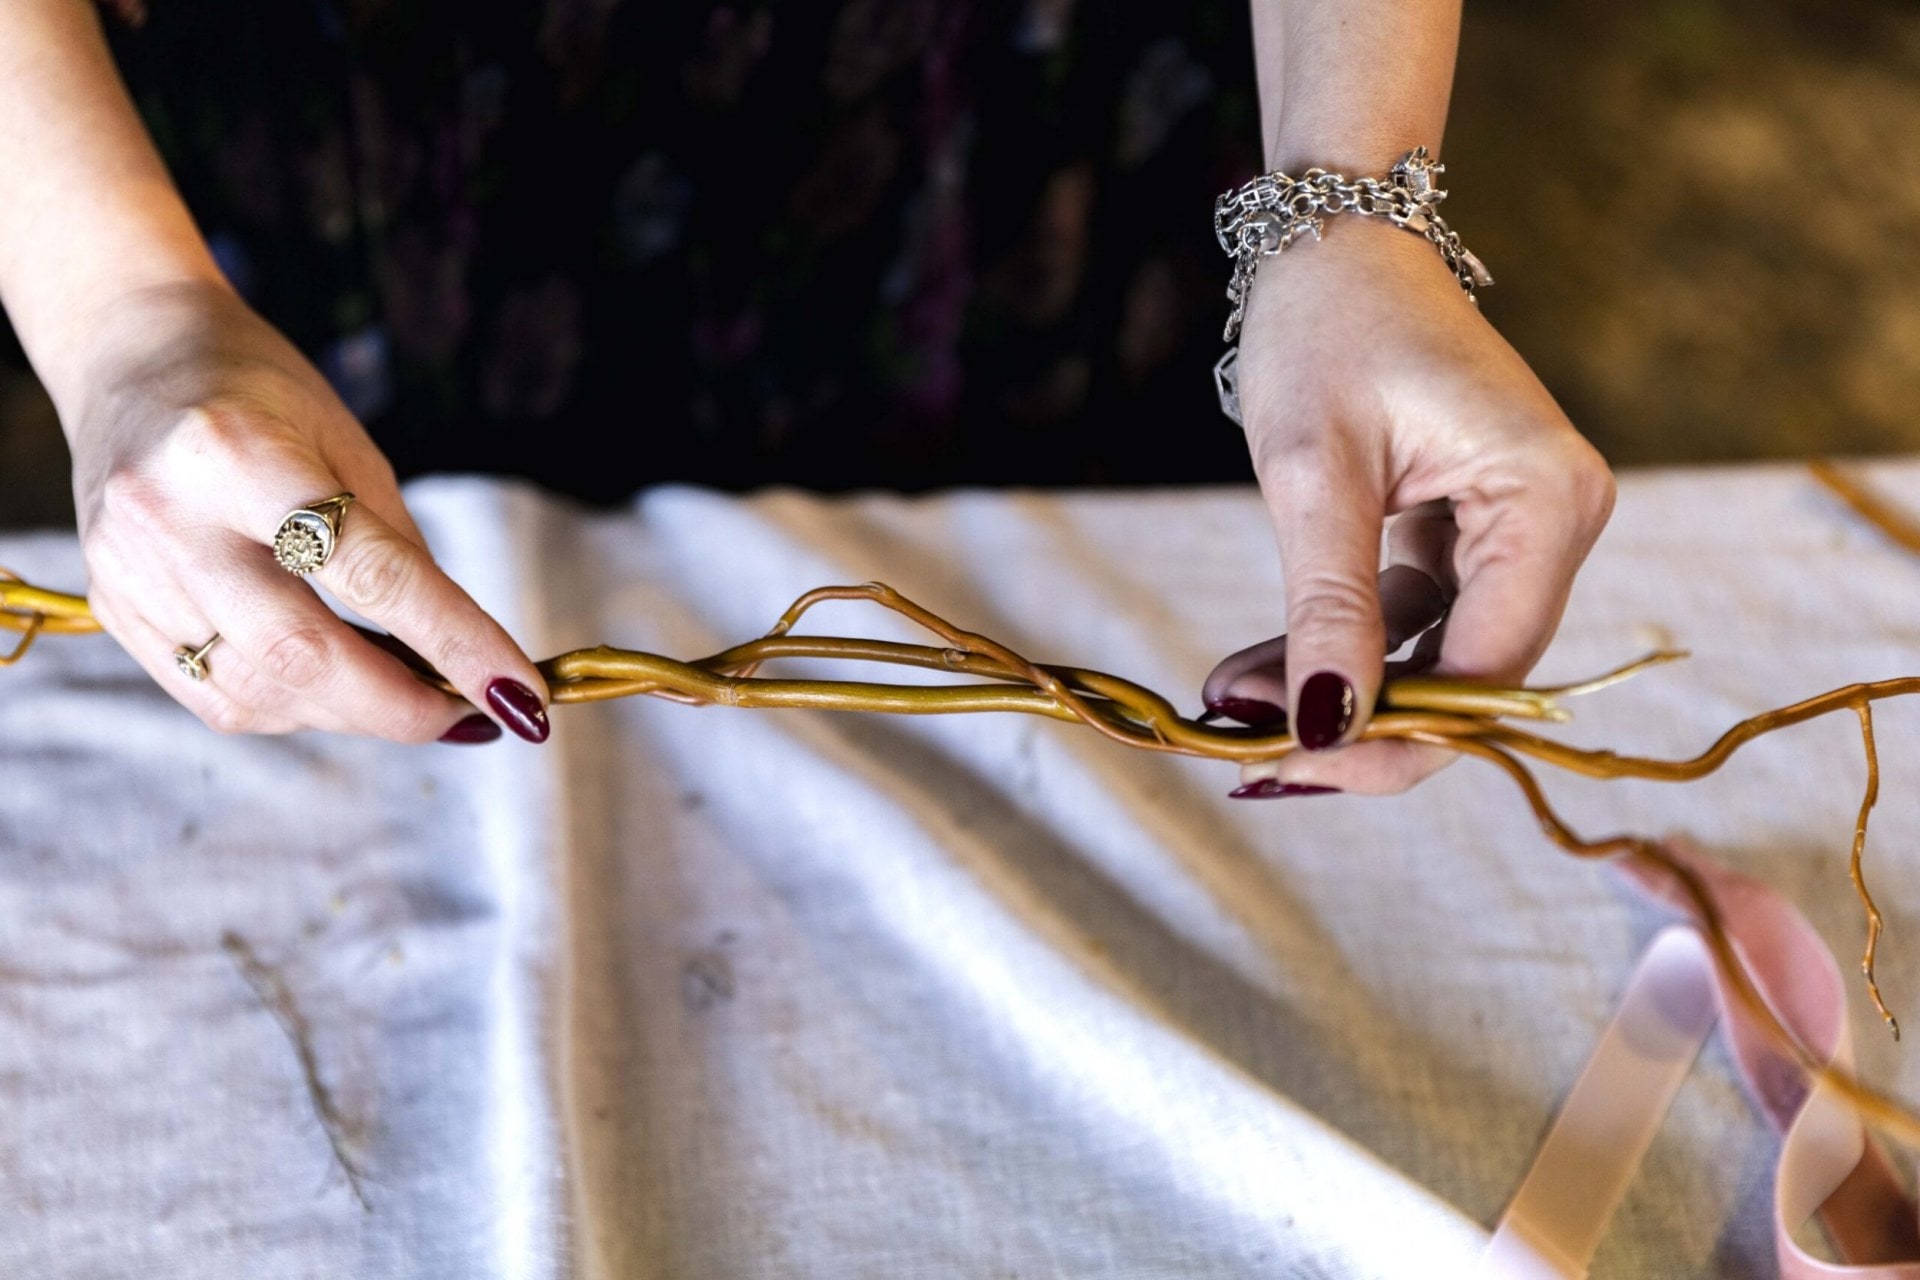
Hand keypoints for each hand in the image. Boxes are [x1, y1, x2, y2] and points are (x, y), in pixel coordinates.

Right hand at [64, 280, 549, 743]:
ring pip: (258, 693)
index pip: (371, 573)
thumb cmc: (261, 394)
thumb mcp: (348, 446)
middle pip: (302, 654)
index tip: (521, 695)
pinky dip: (294, 708)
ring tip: (410, 696)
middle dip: (402, 706)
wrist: (132, 357)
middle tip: (471, 712)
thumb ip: (399, 552)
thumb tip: (464, 658)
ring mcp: (131, 572)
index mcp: (239, 456)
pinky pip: (217, 697)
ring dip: (354, 714)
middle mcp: (170, 520)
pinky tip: (337, 688)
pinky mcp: (114, 609)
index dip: (455, 642)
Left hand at [1202, 221, 1613, 794]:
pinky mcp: (1475, 528)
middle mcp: (1557, 519)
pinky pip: (1415, 616)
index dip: (1394, 739)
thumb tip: (1322, 733)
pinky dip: (1340, 645)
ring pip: (1435, 656)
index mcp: (1547, 499)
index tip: (1287, 769)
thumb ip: (1328, 608)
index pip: (1488, 673)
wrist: (1334, 238)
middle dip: (1356, 721)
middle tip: (1244, 753)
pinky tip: (1256, 669)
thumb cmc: (1326, 326)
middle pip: (1469, 677)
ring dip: (1336, 689)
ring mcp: (1521, 525)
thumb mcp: (1314, 475)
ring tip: (1230, 702)